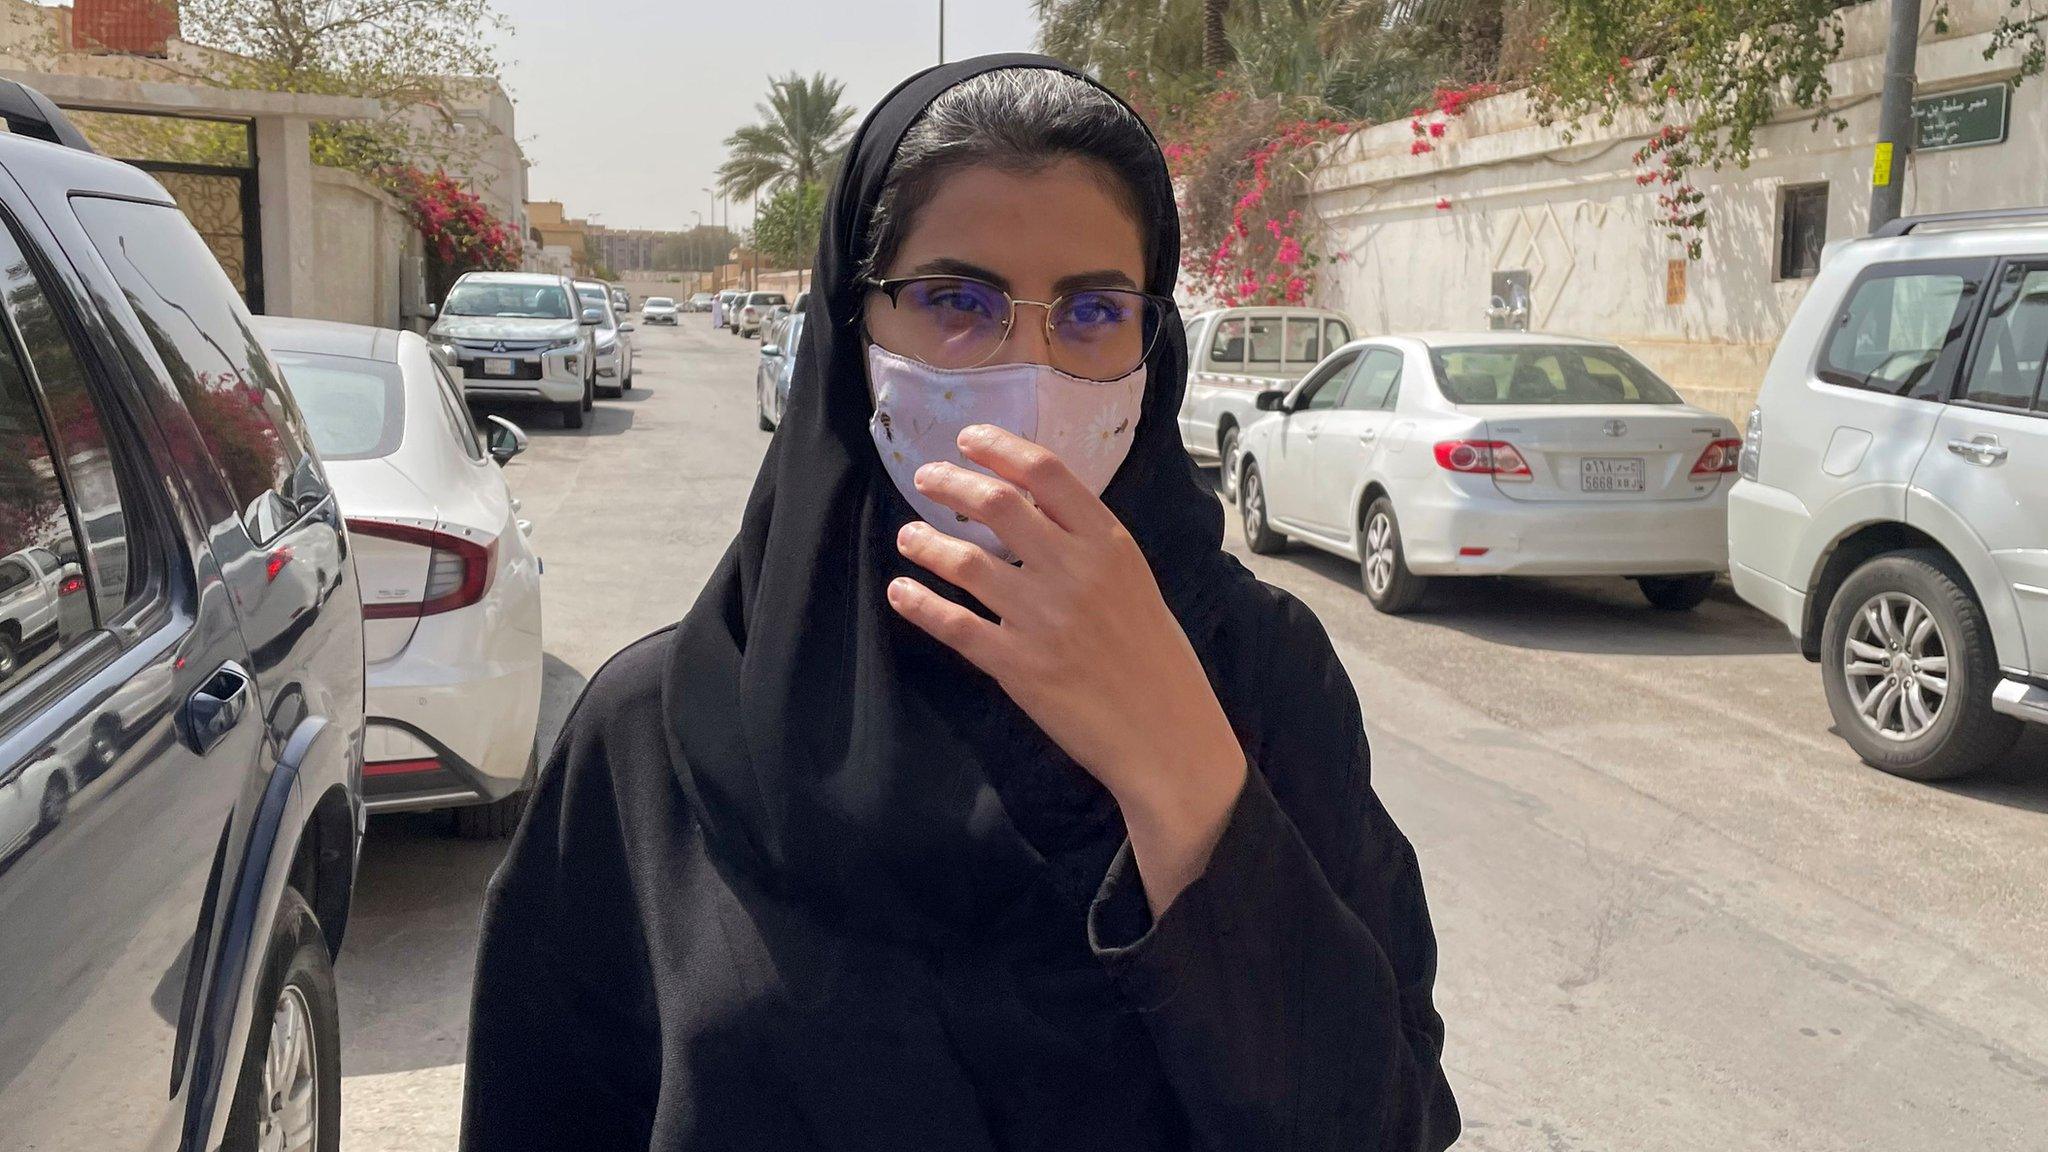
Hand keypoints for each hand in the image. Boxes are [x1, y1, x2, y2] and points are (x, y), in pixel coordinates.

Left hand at [886, 425, 1246, 912]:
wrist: (1166, 733)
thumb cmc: (1154, 656)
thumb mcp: (1134, 582)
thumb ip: (1087, 544)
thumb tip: (1030, 504)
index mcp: (1109, 544)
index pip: (1045, 473)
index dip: (998, 447)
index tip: (968, 439)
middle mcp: (1074, 571)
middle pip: (997, 504)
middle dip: (951, 483)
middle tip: (926, 478)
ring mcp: (1043, 618)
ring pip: (965, 562)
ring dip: (926, 542)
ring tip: (908, 536)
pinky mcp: (1017, 666)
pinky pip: (954, 625)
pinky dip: (919, 605)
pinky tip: (900, 593)